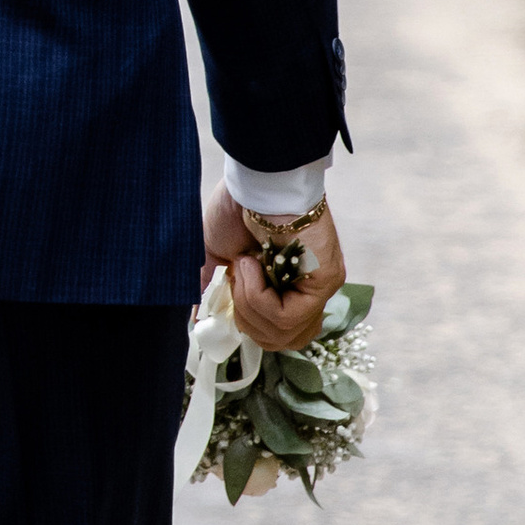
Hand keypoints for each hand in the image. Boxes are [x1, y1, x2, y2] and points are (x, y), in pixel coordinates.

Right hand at [200, 182, 345, 352]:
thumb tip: (198, 319)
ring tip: (243, 265)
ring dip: (249, 302)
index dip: (250, 326)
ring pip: (283, 332)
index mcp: (288, 288)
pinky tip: (252, 264)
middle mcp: (309, 291)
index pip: (280, 336)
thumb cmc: (238, 209)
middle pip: (280, 341)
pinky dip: (258, 296)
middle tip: (235, 278)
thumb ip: (214, 288)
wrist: (255, 183)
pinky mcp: (326, 281)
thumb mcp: (218, 255)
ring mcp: (320, 288)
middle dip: (245, 317)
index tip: (232, 294)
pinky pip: (287, 316)